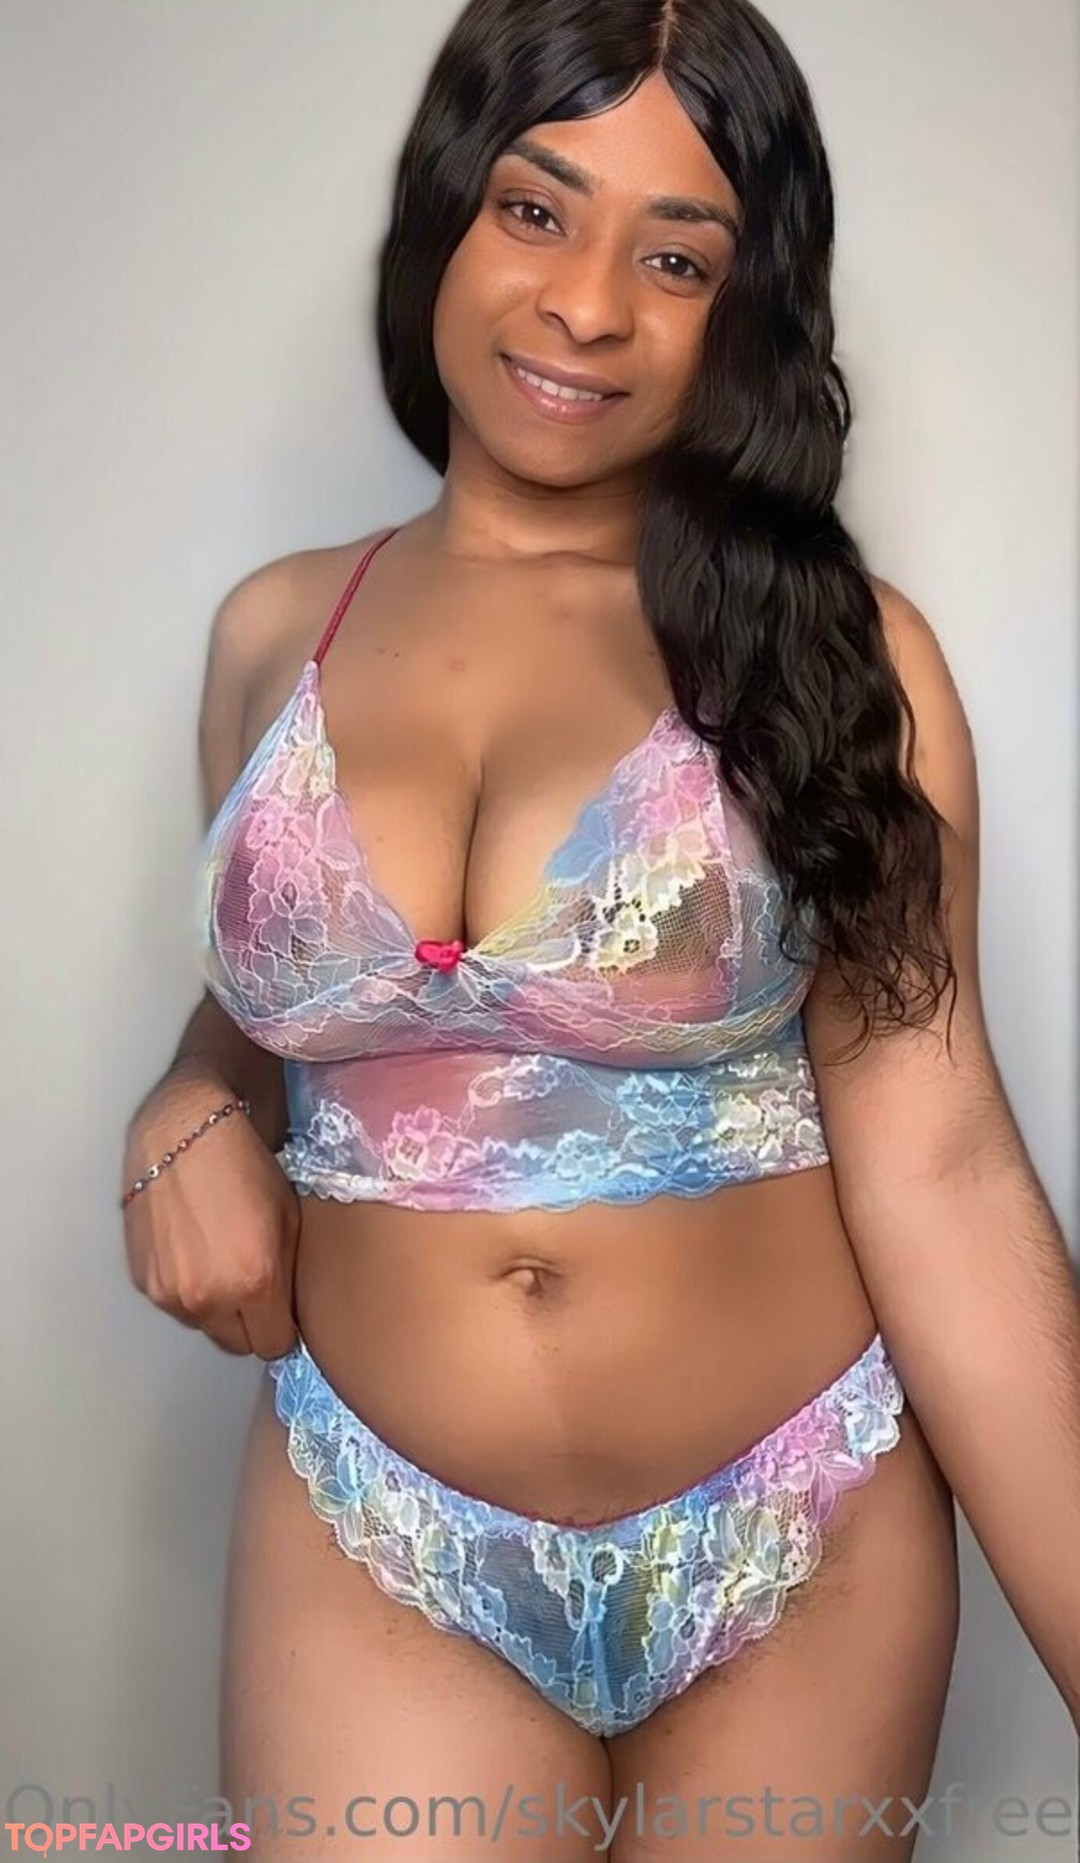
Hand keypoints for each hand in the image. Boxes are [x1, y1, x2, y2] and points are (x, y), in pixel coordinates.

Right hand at [122, 1076, 299, 1357]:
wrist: (185, 1130)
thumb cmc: (247, 1166)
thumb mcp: (289, 1220)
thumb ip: (287, 1277)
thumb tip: (286, 1313)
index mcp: (254, 1283)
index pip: (273, 1345)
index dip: (281, 1327)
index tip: (281, 1308)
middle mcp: (208, 1297)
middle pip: (236, 1344)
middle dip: (249, 1322)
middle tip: (252, 1285)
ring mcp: (169, 1292)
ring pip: (202, 1325)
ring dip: (214, 1306)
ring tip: (218, 1259)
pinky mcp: (143, 1280)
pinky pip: (173, 1304)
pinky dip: (184, 1287)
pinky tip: (191, 1248)